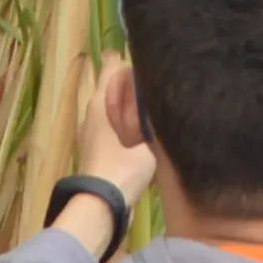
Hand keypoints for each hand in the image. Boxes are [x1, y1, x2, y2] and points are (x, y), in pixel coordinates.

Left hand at [76, 65, 158, 210]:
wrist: (102, 205)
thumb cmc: (123, 168)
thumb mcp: (148, 141)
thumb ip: (157, 119)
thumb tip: (170, 101)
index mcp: (101, 102)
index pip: (111, 65)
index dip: (128, 58)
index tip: (150, 58)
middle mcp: (93, 113)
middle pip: (112, 86)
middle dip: (133, 82)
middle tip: (161, 83)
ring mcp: (92, 133)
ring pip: (113, 108)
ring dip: (130, 106)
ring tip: (158, 106)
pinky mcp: (97, 150)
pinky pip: (114, 127)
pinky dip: (128, 124)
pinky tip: (147, 133)